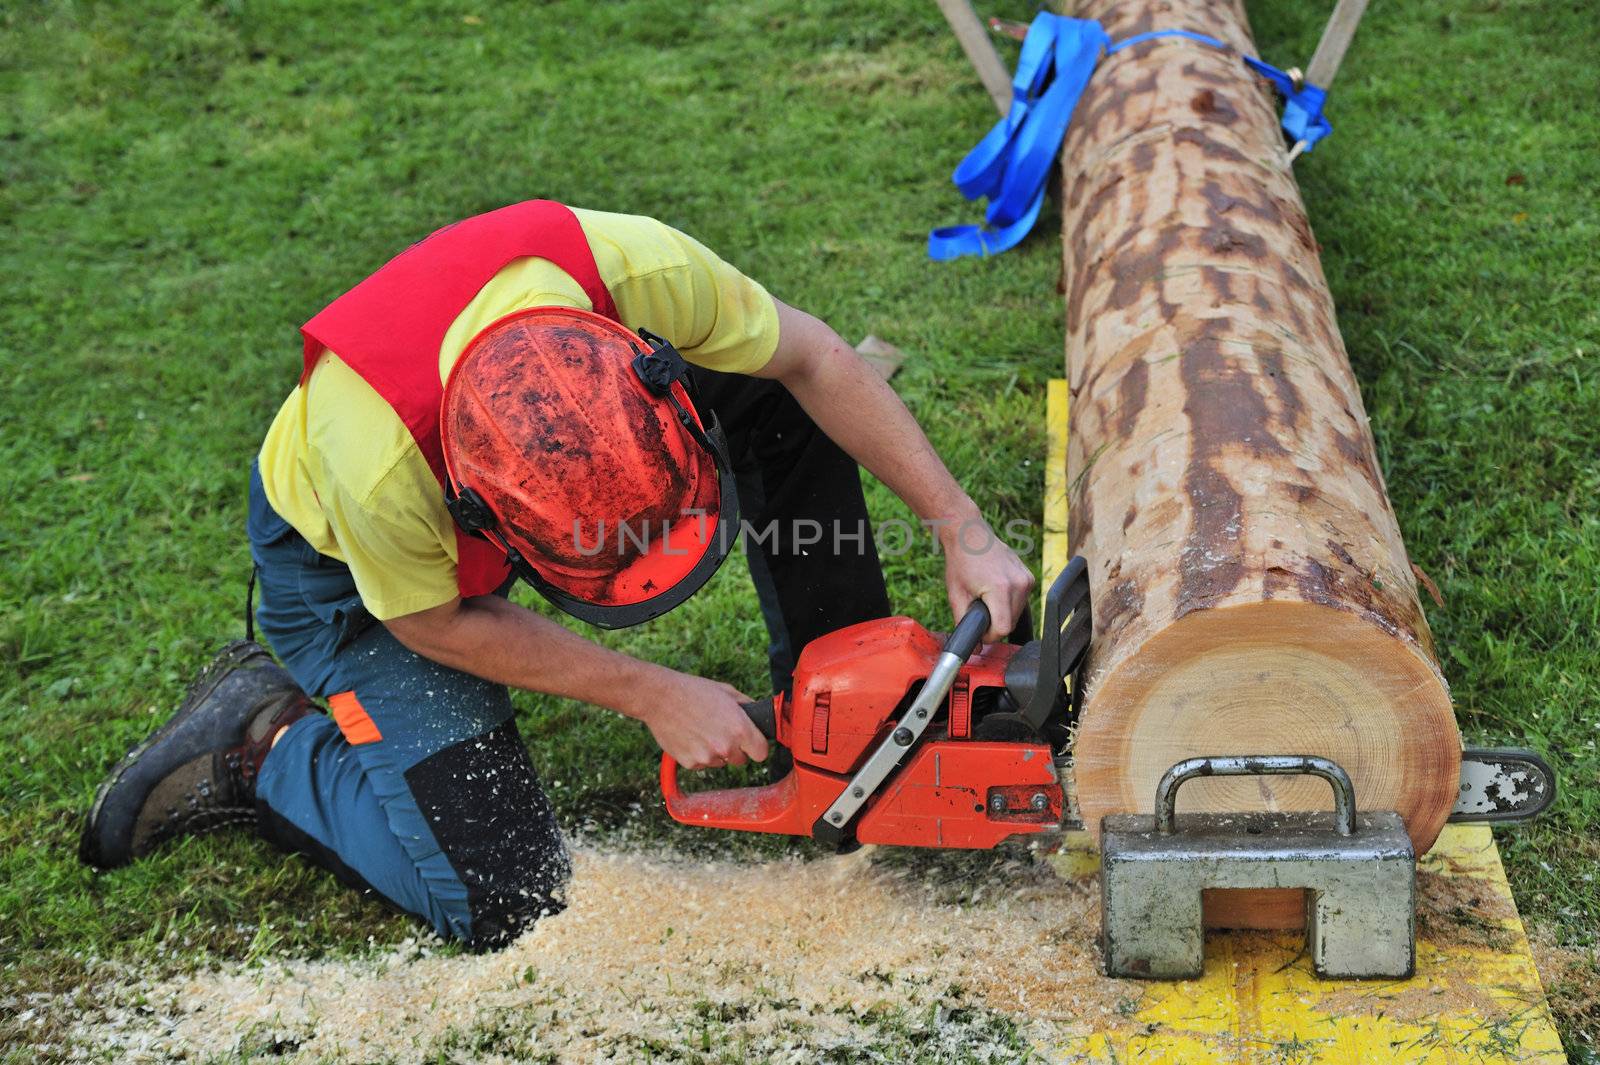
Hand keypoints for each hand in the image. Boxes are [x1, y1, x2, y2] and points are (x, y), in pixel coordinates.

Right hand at [636, 670, 769, 769]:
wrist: (660, 698)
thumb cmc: (694, 691)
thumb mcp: (727, 691)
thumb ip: (747, 706)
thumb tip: (758, 716)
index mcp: (740, 729)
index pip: (762, 753)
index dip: (756, 747)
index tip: (751, 743)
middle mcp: (726, 747)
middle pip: (741, 761)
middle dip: (735, 749)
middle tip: (721, 732)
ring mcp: (707, 757)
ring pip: (721, 762)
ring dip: (716, 752)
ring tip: (701, 730)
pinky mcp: (690, 763)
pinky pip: (702, 764)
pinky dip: (698, 754)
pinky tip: (690, 736)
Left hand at [939, 513, 1034, 640]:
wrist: (969, 534)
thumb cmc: (961, 561)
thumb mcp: (956, 595)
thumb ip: (963, 623)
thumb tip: (973, 646)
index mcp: (1000, 588)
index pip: (1003, 628)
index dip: (989, 636)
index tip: (980, 631)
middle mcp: (1018, 583)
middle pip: (1011, 622)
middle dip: (995, 624)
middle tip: (979, 612)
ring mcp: (1027, 579)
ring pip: (1018, 613)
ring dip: (1003, 613)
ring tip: (986, 599)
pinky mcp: (1029, 577)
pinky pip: (1022, 601)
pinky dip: (1009, 602)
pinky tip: (995, 591)